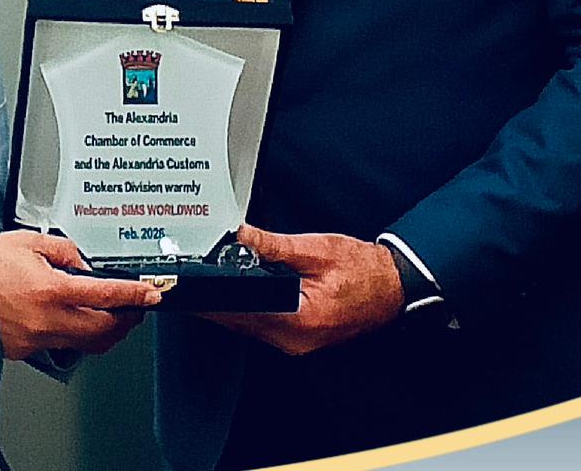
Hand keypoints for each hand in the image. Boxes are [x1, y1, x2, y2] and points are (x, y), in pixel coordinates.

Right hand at [0, 230, 161, 359]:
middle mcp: (48, 319)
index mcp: (51, 289)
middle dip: (127, 319)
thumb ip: (65, 251)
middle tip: (137, 307)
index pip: (106, 295)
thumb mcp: (31, 242)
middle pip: (104, 329)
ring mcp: (38, 339)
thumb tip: (84, 265)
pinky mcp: (28, 350)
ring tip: (115, 316)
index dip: (134, 295)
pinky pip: (64, 346)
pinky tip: (81, 321)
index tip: (151, 294)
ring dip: (108, 332)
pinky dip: (81, 336)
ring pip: (88, 344)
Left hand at [206, 223, 402, 355]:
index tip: (191, 288)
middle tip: (190, 283)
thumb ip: (276, 245)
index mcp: (300, 320)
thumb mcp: (317, 249)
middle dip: (215, 302)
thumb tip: (242, 236)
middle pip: (240, 323)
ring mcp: (296, 343)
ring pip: (249, 326)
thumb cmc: (362, 269)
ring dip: (228, 308)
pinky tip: (236, 295)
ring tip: (207, 284)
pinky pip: (262, 326)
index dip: (213, 299)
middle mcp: (295, 340)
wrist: (391, 286)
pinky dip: (246, 311)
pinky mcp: (298, 337)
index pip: (242, 312)